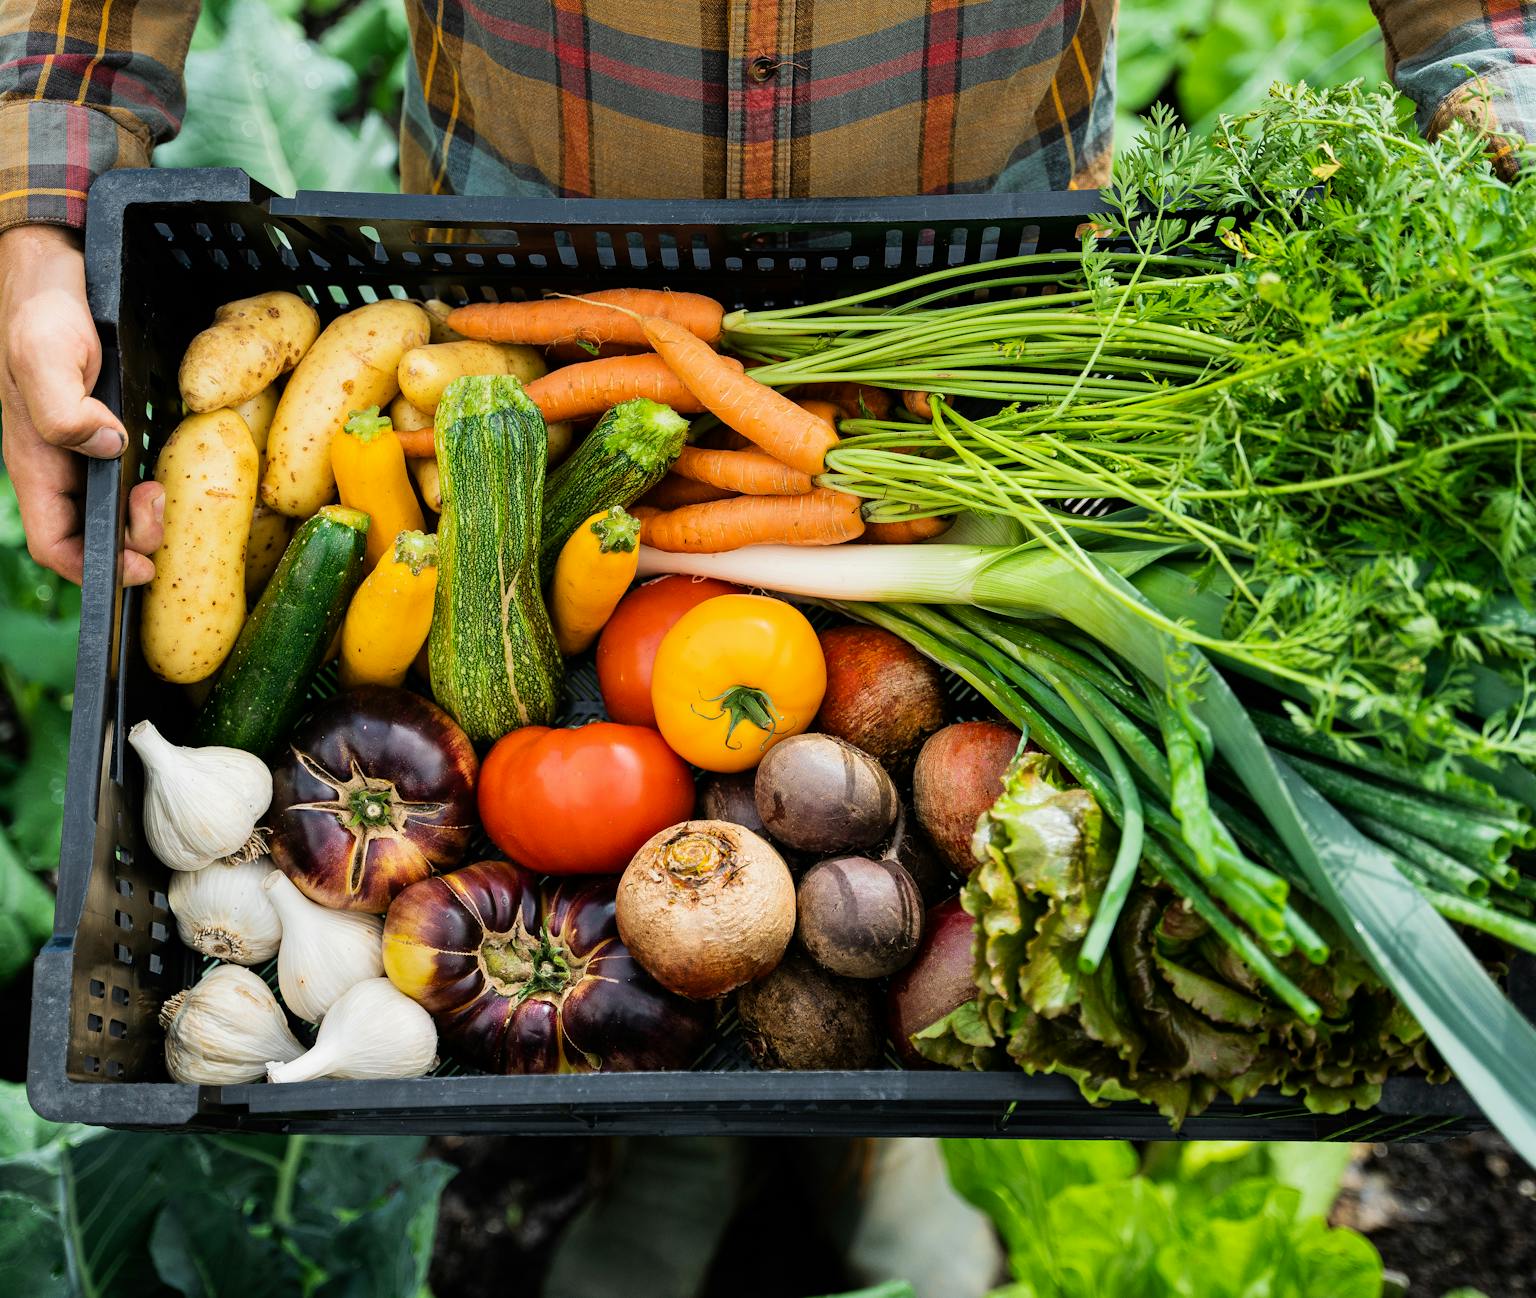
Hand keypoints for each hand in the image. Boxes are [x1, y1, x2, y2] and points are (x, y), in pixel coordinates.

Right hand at [0, 224, 162, 584]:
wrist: (60, 270)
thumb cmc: (44, 309)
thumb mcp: (44, 355)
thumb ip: (63, 410)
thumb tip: (105, 447)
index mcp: (37, 461)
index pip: (55, 543)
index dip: (95, 568)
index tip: (141, 566)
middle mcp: (62, 464)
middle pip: (95, 535)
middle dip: (134, 539)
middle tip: (163, 505)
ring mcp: (87, 450)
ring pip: (118, 509)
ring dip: (148, 516)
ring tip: (167, 490)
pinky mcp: (111, 429)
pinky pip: (131, 476)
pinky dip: (154, 487)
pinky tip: (176, 474)